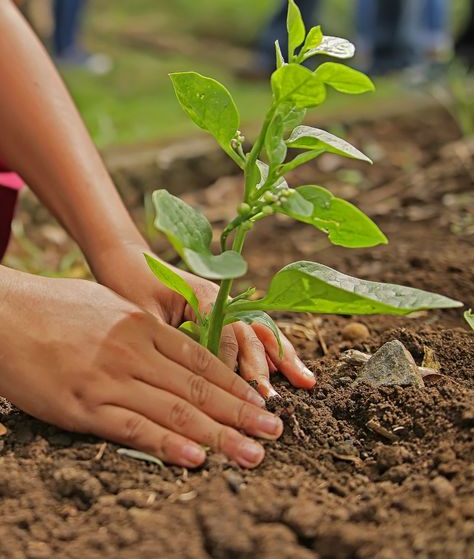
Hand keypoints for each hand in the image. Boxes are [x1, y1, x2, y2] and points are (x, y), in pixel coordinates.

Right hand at [0, 270, 282, 466]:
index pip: (201, 360)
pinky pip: (132, 427)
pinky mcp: (83, 405)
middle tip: (274, 433)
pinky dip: (167, 444)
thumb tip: (168, 350)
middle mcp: (134, 351)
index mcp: (142, 326)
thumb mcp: (107, 307)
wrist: (4, 312)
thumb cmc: (53, 307)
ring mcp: (110, 378)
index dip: (236, 384)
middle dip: (241, 412)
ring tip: (252, 453)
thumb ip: (141, 329)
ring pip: (175, 410)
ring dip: (219, 434)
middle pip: (198, 387)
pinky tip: (195, 457)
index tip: (261, 403)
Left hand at [91, 240, 315, 397]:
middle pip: (250, 333)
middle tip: (271, 399)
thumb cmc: (130, 285)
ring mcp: (226, 305)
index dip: (232, 364)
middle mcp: (221, 298)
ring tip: (306, 382)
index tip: (237, 393)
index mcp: (203, 294)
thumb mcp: (142, 313)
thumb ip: (167, 337)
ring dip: (282, 357)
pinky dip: (272, 351)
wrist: (127, 260)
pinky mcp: (224, 313)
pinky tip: (286, 370)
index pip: (226, 332)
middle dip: (264, 366)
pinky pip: (253, 332)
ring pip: (260, 332)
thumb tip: (188, 373)